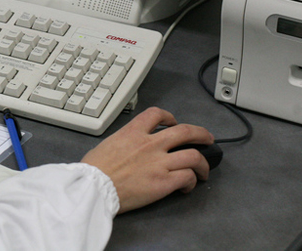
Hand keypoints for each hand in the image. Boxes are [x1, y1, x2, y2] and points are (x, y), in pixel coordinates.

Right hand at [81, 107, 212, 212]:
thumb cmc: (95, 170)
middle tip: (207, 138)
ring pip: (194, 156)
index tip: (173, 122)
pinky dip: (191, 182)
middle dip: (201, 134)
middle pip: (185, 132)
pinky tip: (187, 187)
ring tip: (204, 170)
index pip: (157, 114)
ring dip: (203, 163)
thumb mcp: (107, 144)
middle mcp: (150, 144)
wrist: (94, 187)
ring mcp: (159, 163)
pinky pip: (187, 177)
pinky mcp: (163, 182)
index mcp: (133, 132)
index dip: (170, 116)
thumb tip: (128, 147)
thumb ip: (123, 141)